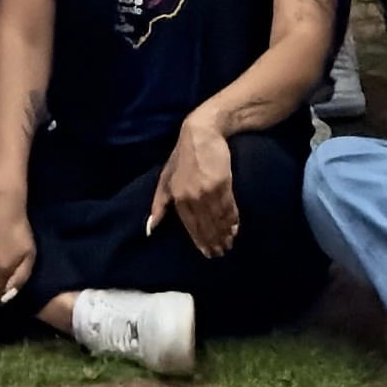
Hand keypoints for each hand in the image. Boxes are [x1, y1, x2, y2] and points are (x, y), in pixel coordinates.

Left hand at [163, 121, 244, 252]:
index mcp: (178, 197)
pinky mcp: (223, 183)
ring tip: (229, 244)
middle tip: (221, 253)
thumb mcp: (165, 178)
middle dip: (214, 241)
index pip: (191, 226)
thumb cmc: (183, 156)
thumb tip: (150, 228)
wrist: (202, 133)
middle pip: (206, 225)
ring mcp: (208, 190)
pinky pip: (229, 207)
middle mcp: (192, 197)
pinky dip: (233, 220)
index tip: (208, 252)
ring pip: (218, 219)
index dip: (200, 241)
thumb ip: (159, 204)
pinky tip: (235, 228)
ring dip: (225, 234)